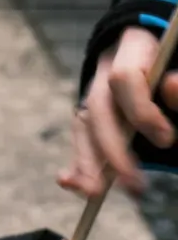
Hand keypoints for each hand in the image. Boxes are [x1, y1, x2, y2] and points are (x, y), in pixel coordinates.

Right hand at [58, 27, 177, 197]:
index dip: (141, 111)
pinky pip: (82, 135)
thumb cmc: (173, 65)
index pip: (124, 78)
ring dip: (89, 161)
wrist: (158, 53)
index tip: (166, 139)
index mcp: (133, 46)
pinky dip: (77, 161)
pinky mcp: (93, 110)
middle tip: (133, 184)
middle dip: (110, 147)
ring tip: (95, 193)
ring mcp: (96, 87)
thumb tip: (170, 87)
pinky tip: (70, 183)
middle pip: (98, 105)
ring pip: (85, 122)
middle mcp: (107, 66)